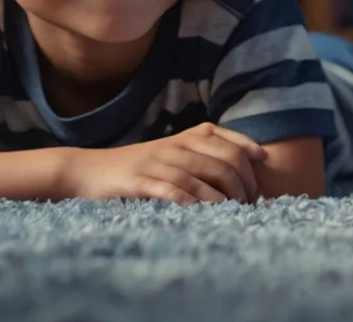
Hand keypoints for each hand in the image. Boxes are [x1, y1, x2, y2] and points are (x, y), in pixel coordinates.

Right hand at [61, 122, 269, 203]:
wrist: (89, 170)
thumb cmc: (137, 167)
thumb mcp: (171, 153)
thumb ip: (201, 155)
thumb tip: (241, 169)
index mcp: (186, 137)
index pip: (228, 139)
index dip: (249, 150)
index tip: (264, 164)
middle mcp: (176, 146)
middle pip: (223, 160)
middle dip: (243, 184)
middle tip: (250, 204)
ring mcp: (158, 162)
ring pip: (203, 176)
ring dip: (224, 198)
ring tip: (235, 213)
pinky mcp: (141, 181)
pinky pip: (174, 190)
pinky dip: (193, 203)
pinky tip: (204, 214)